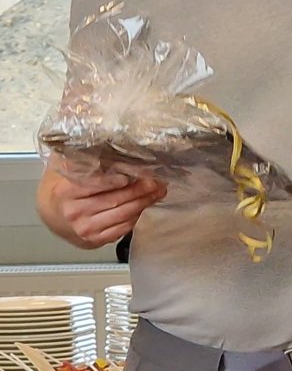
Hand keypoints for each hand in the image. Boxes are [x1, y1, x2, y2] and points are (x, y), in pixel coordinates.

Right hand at [37, 161, 166, 249]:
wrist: (54, 214)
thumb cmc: (67, 186)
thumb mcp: (69, 167)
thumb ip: (82, 153)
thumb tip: (100, 131)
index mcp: (66, 191)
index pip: (94, 184)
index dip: (114, 180)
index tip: (132, 174)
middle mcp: (74, 211)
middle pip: (114, 200)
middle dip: (141, 189)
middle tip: (157, 180)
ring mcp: (85, 228)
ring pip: (122, 215)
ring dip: (144, 202)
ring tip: (158, 191)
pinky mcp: (94, 239)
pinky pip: (122, 228)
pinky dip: (136, 216)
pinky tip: (144, 205)